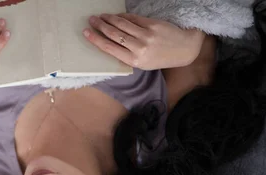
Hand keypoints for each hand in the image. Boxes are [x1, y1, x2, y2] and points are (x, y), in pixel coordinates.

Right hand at [83, 14, 205, 69]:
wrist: (184, 49)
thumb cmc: (160, 58)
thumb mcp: (142, 63)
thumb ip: (127, 54)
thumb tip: (110, 42)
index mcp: (134, 61)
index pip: (109, 48)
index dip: (96, 39)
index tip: (86, 33)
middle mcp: (139, 48)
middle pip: (114, 34)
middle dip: (100, 26)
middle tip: (91, 20)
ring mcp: (146, 35)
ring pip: (122, 25)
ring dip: (109, 19)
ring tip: (100, 16)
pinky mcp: (153, 25)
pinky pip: (133, 19)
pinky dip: (122, 17)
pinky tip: (116, 16)